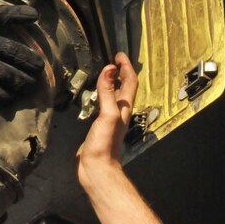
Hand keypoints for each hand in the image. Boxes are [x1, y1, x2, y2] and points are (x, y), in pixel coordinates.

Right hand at [0, 0, 44, 103]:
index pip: (0, 15)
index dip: (19, 15)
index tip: (35, 16)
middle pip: (11, 50)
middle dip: (28, 59)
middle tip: (40, 66)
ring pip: (6, 74)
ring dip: (21, 80)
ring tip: (30, 84)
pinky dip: (3, 95)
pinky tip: (10, 98)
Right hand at [77, 52, 137, 182]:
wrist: (96, 169)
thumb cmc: (104, 145)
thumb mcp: (107, 115)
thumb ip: (108, 93)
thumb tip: (110, 68)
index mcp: (124, 108)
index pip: (130, 82)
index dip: (126, 67)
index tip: (119, 54)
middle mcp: (119, 112)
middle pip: (124, 88)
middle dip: (121, 72)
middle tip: (114, 60)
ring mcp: (110, 119)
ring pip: (114, 96)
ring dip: (112, 82)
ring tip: (105, 72)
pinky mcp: (100, 126)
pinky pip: (103, 105)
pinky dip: (101, 95)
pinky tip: (94, 96)